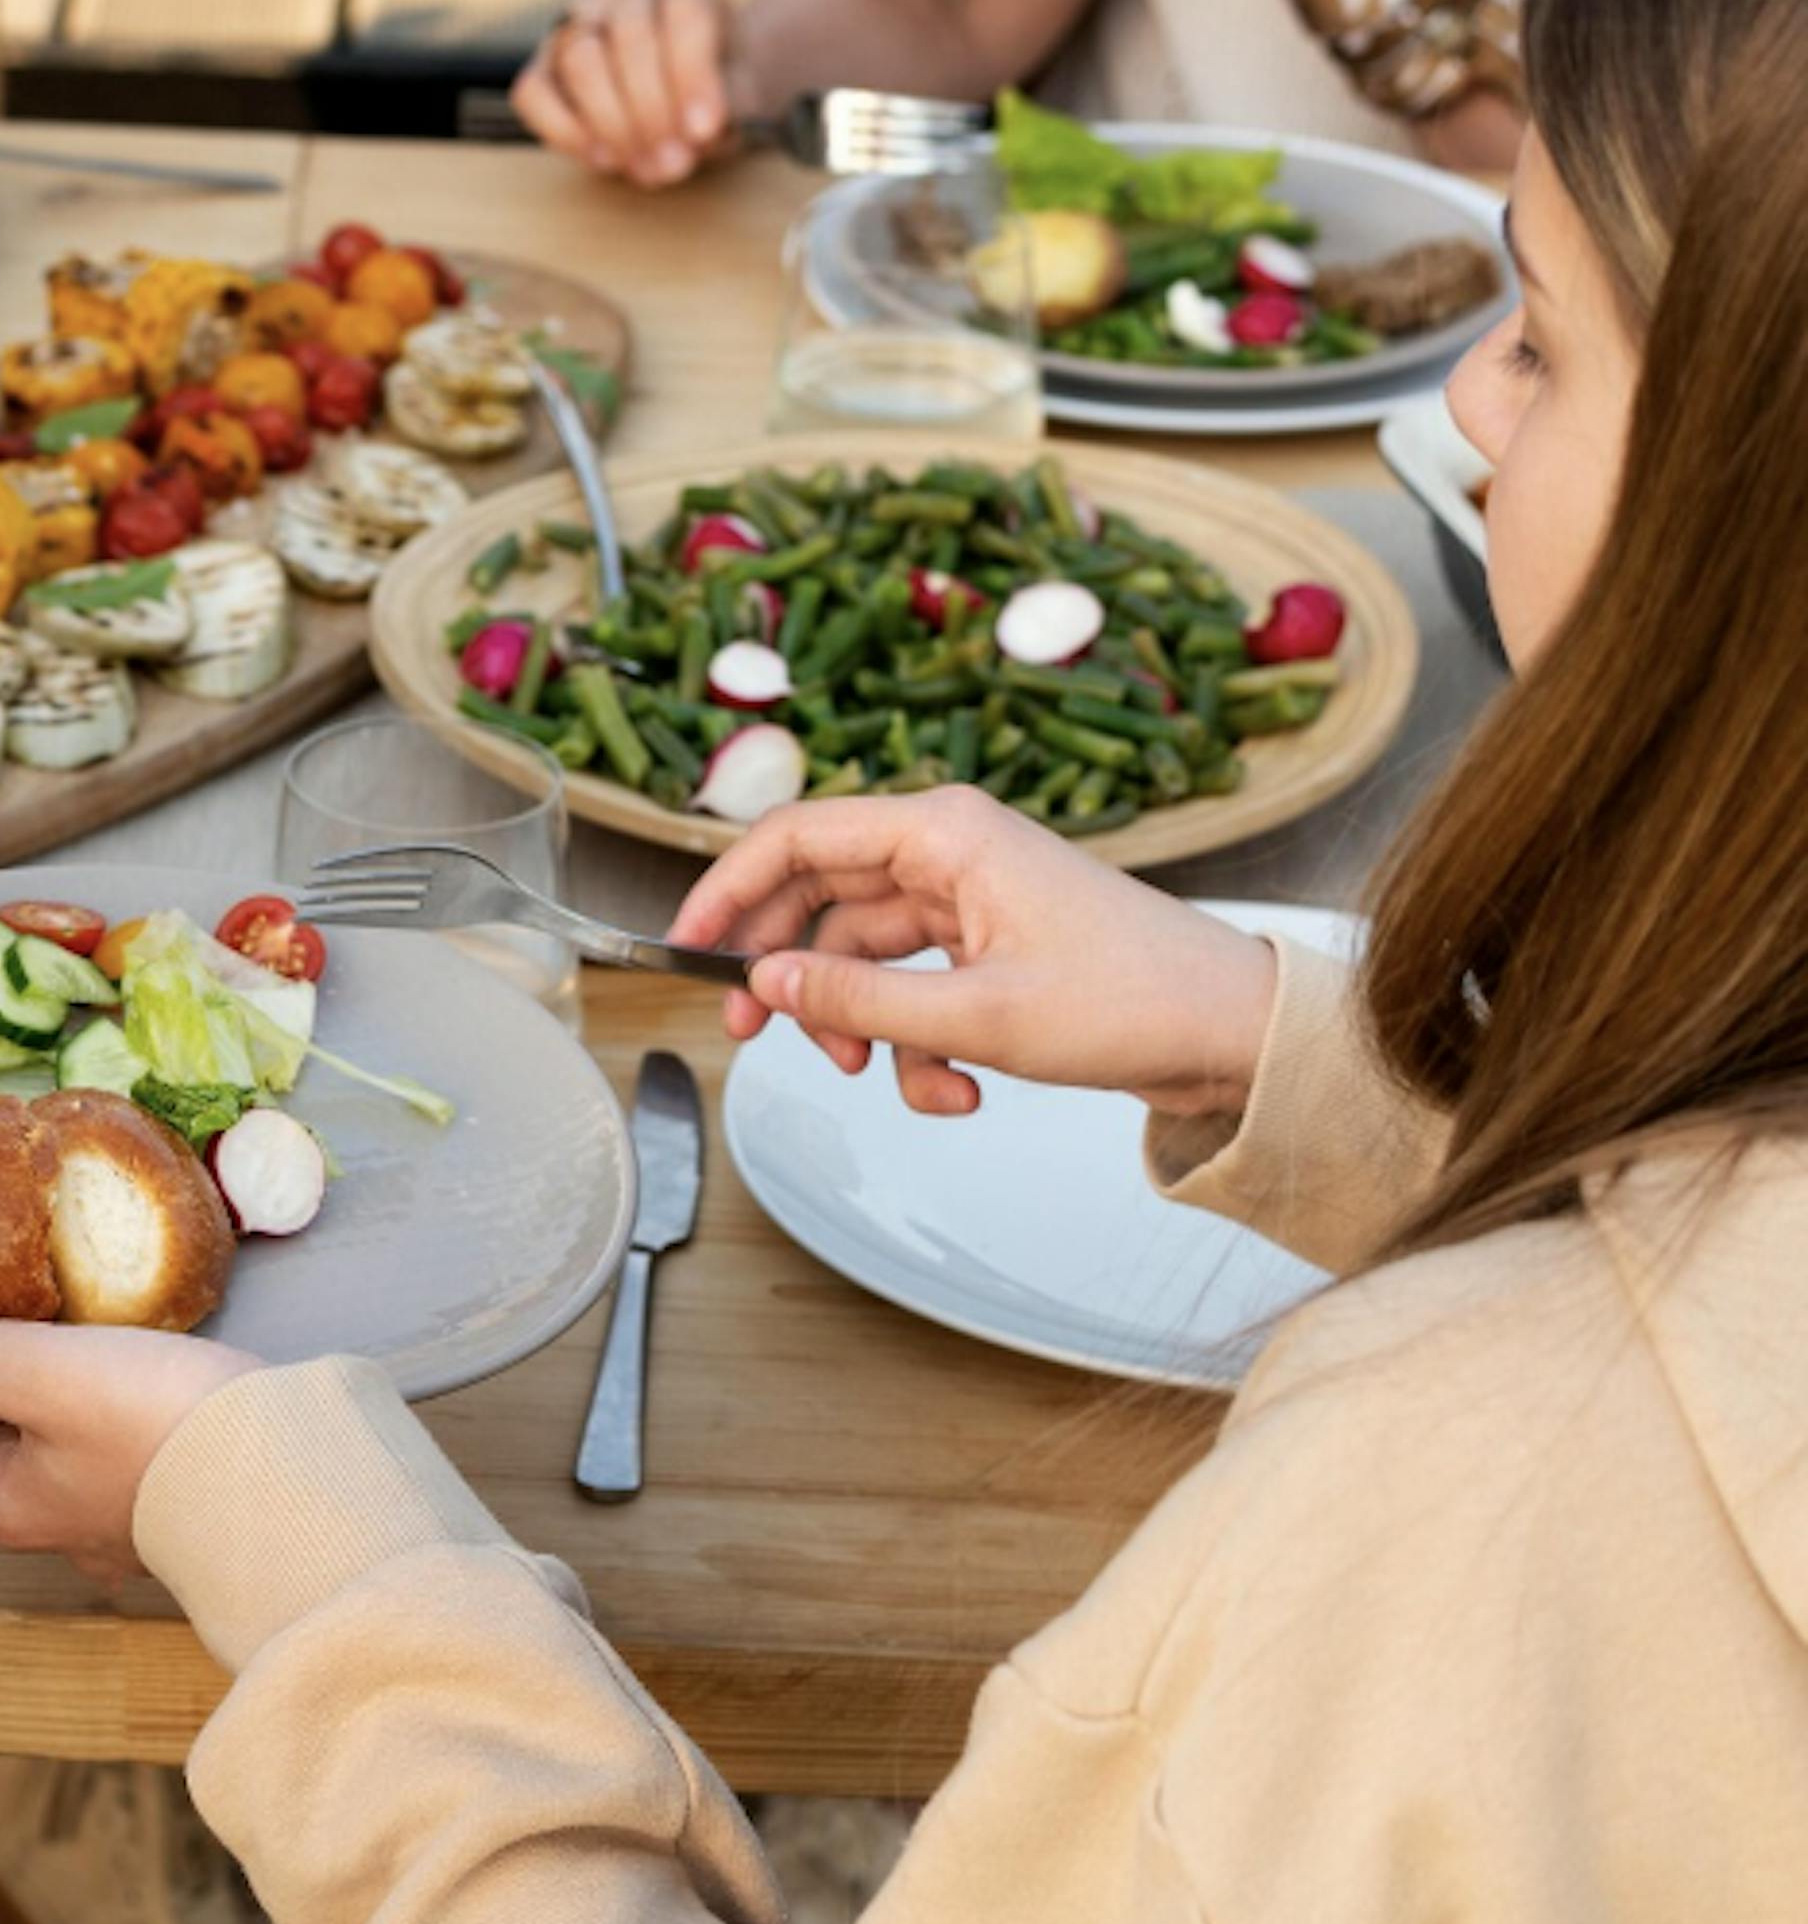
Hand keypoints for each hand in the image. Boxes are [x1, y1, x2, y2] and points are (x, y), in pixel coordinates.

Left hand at [0, 1293, 257, 1585]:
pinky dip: (161, 1410)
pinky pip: (152, 1445)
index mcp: (9, 1506)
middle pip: (24, 1419)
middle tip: (92, 1329)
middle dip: (52, 1369)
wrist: (289, 1467)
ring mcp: (132, 1525)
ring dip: (110, 1389)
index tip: (28, 1314)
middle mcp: (64, 1532)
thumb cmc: (152, 1420)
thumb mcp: (19, 1363)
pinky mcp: (192, 1504)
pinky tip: (182, 1383)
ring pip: (90, 1433)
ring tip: (140, 1351)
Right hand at [510, 0, 752, 187]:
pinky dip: (565, 131)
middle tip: (674, 161)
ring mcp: (578, 23)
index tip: (704, 129)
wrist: (687, 105)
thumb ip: (724, 108)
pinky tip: (603, 157)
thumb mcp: (740, 97)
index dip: (692, 73)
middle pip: (629, 33)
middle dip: (651, 107)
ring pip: (580, 59)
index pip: (684, 9)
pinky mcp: (542, 66)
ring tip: (645, 166)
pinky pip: (533, 92)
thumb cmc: (714, 95)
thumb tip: (692, 135)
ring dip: (613, 123)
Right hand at [670, 787, 1280, 1117]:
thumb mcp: (977, 1016)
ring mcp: (968, 900)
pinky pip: (911, 990)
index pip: (795, 840)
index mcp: (943, 831)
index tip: (684, 950)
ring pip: (861, 957)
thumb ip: (856, 1000)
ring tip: (880, 1076)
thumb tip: (764, 986)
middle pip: (817, 901)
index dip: (727, 892)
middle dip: (786, 975)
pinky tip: (955, 1092)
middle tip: (750, 1035)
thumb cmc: (1136, 1001)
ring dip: (860, 1027)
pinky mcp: (989, 948)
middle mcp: (948, 851)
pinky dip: (915, 1048)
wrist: (1238, 1037)